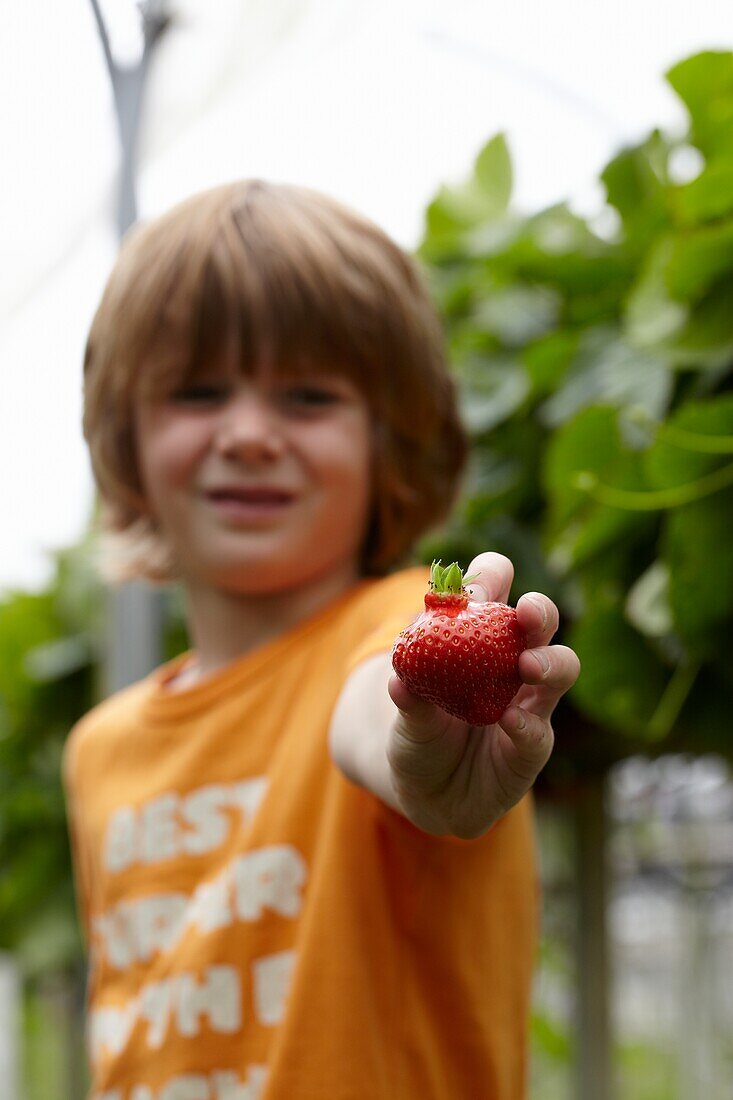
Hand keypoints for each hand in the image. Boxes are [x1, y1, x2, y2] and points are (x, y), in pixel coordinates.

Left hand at [386, 552, 579, 838]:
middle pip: (540, 623)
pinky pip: (538, 731)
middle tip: (526, 612)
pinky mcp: (532, 746)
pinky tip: (509, 720)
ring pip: (561, 668)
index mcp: (479, 637)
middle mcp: (513, 663)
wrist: (428, 794)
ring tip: (528, 665)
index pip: (494, 590)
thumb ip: (409, 698)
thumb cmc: (420, 736)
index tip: (481, 581)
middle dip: (539, 610)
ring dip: (549, 661)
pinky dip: (526, 723)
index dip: (492, 576)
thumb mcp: (408, 715)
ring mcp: (529, 704)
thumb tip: (399, 680)